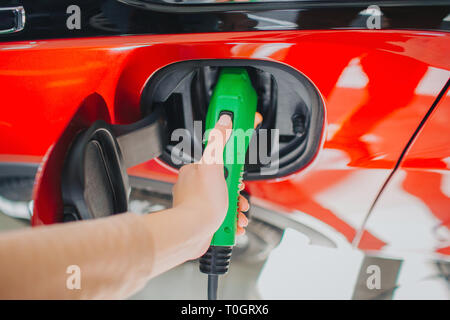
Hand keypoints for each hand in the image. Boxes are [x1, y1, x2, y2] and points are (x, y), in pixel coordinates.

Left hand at [172, 114, 248, 236]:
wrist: (192, 232)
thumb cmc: (201, 202)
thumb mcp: (214, 165)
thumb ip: (219, 141)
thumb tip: (224, 119)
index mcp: (196, 171)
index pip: (220, 164)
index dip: (234, 171)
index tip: (238, 176)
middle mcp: (195, 187)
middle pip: (225, 185)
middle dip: (237, 194)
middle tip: (238, 199)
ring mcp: (198, 204)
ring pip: (225, 203)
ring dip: (236, 210)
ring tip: (238, 214)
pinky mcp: (202, 221)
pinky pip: (221, 219)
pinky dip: (230, 222)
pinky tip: (233, 225)